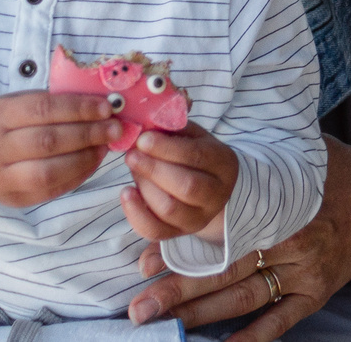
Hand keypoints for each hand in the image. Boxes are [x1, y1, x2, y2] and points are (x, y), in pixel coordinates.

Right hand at [0, 91, 122, 208]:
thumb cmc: (0, 122)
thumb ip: (50, 103)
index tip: (106, 107)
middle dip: (87, 134)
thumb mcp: (15, 102)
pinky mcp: (12, 199)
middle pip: (47, 142)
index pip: (42, 110)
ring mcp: (1, 178)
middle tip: (115, 128)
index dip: (77, 108)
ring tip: (106, 146)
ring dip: (85, 159)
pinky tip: (92, 162)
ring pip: (48, 172)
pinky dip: (77, 176)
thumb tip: (100, 104)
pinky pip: (50, 190)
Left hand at [122, 121, 238, 243]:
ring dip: (144, 187)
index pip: (198, 156)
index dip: (168, 148)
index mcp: (223, 164)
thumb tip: (149, 117)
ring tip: (132, 169)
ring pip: (169, 209)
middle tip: (131, 155)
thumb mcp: (195, 136)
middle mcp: (216, 194)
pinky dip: (136, 214)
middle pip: (186, 186)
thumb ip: (176, 127)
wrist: (212, 187)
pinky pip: (155, 231)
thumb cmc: (197, 155)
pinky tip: (126, 193)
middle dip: (153, 169)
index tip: (143, 139)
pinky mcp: (179, 233)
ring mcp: (199, 217)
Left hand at [129, 138, 350, 339]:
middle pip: (224, 270)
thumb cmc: (332, 170)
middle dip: (177, 290)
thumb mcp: (294, 153)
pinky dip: (252, 337)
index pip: (219, 231)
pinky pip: (281, 320)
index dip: (180, 248)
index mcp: (277, 204)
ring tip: (162, 324)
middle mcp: (288, 239)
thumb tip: (193, 144)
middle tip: (138, 307)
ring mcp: (304, 270)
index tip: (143, 260)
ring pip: (244, 297)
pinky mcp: (318, 292)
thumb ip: (249, 159)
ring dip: (200, 314)